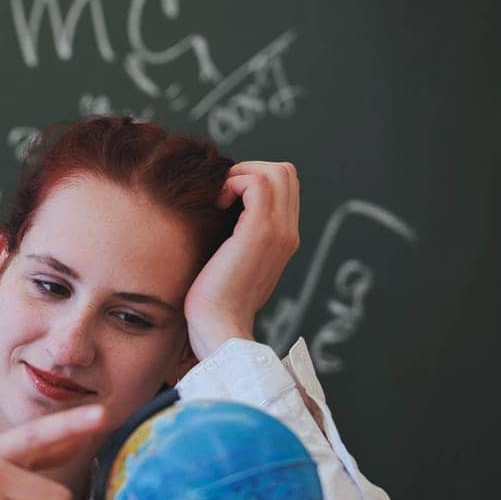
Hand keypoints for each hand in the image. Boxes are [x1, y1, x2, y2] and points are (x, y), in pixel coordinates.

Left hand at [182, 161, 300, 362]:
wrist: (218, 327)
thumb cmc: (212, 301)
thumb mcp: (227, 262)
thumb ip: (234, 237)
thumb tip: (217, 209)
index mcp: (283, 239)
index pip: (283, 186)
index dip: (252, 180)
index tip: (223, 200)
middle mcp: (288, 233)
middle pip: (285, 172)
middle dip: (248, 172)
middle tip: (221, 195)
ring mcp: (279, 231)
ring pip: (276, 171)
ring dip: (241, 175)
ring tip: (219, 199)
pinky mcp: (261, 232)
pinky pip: (257, 183)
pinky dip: (234, 182)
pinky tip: (216, 205)